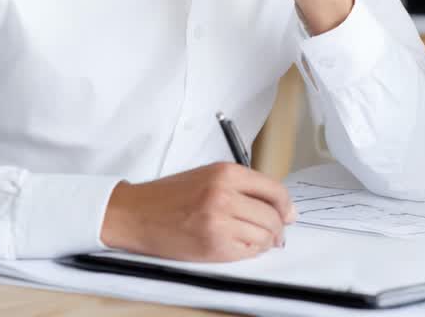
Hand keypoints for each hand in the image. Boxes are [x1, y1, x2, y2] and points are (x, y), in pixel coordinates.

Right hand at [100, 162, 298, 261]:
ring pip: (264, 236)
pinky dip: (250, 251)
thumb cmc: (170, 195)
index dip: (286, 206)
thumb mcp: (209, 176)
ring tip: (254, 240)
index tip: (289, 214)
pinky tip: (240, 246)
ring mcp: (219, 222)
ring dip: (265, 241)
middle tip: (275, 233)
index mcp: (226, 173)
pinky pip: (247, 252)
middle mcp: (224, 195)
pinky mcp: (213, 246)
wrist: (135, 214)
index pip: (275, 190)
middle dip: (278, 228)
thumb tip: (282, 208)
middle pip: (272, 216)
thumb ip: (244, 187)